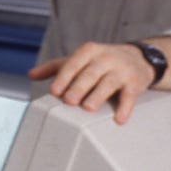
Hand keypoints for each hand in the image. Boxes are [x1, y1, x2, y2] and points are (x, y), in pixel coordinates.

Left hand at [30, 42, 155, 121]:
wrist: (139, 58)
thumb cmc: (102, 61)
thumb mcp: (80, 59)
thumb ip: (56, 67)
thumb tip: (31, 75)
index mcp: (89, 51)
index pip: (74, 63)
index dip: (64, 77)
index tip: (54, 91)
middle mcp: (106, 58)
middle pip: (91, 73)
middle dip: (79, 87)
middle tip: (69, 100)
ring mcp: (122, 70)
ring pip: (109, 83)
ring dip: (98, 96)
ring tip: (88, 108)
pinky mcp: (135, 83)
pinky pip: (130, 96)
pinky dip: (125, 108)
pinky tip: (119, 119)